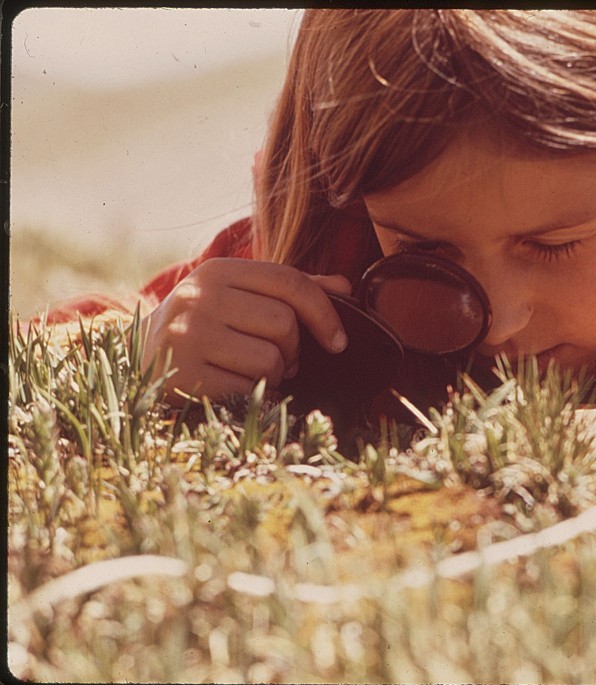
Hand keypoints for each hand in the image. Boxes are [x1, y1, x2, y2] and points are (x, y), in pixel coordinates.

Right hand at [140, 258, 351, 402]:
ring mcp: (187, 336)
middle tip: (278, 359)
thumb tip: (346, 287)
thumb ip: (292, 290)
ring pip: (270, 360)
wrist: (141, 358)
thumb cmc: (207, 324)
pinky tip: (235, 386)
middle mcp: (199, 298)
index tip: (338, 341)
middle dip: (293, 349)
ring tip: (253, 371)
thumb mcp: (241, 296)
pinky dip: (254, 394)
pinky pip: (248, 389)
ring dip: (274, 374)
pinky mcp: (183, 375)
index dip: (324, 313)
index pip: (290, 282)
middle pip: (284, 324)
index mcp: (218, 271)